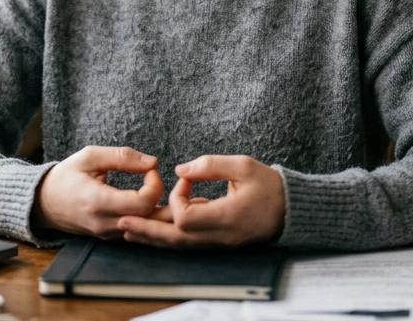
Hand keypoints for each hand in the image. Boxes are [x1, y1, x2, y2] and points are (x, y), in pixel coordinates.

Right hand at [32, 145, 162, 238]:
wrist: (43, 203)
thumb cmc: (66, 176)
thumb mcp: (90, 156)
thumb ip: (122, 157)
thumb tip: (152, 162)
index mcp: (98, 201)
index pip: (143, 202)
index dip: (154, 184)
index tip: (149, 169)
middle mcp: (104, 223)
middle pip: (150, 219)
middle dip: (163, 199)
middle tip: (158, 179)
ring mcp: (107, 233)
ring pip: (146, 229)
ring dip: (157, 210)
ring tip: (157, 189)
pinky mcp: (110, 237)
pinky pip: (137, 231)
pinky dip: (148, 218)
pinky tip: (149, 201)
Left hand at [117, 155, 284, 247]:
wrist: (291, 210)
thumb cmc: (269, 185)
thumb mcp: (243, 165)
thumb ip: (210, 165)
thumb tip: (180, 170)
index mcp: (228, 216)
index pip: (187, 218)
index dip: (177, 197)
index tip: (185, 179)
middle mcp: (221, 236)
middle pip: (176, 240)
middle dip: (148, 231)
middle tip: (121, 224)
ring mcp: (220, 243)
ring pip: (180, 246)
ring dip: (154, 238)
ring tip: (128, 232)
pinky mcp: (219, 243)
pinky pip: (189, 244)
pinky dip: (169, 239)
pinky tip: (154, 233)